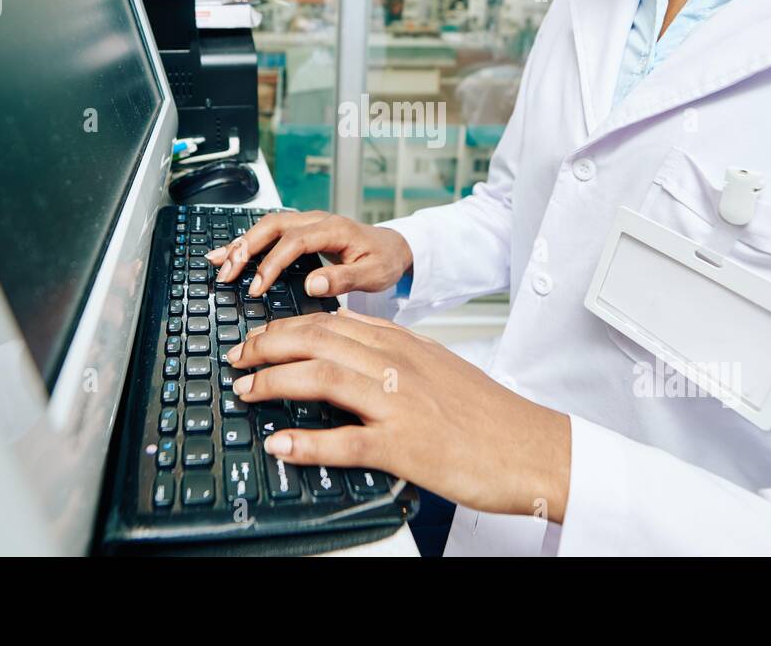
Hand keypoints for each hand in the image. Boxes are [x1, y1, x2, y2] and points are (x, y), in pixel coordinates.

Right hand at [206, 211, 412, 298]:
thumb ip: (344, 279)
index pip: (294, 241)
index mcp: (334, 230)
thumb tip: (314, 284)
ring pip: (267, 226)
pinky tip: (229, 253)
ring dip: (241, 243)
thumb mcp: (373, 274)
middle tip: (227, 273)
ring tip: (217, 262)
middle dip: (245, 248)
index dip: (272, 263)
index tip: (257, 287)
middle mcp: (318, 221)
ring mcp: (308, 223)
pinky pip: (270, 231)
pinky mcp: (302, 230)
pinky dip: (247, 241)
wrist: (394, 248)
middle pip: (273, 226)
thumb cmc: (385, 260)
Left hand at [227, 310, 571, 521]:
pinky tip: (280, 443)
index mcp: (404, 344)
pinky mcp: (405, 445)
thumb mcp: (438, 364)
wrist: (532, 446)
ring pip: (323, 377)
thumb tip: (345, 336)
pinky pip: (345, 441)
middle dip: (266, 346)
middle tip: (238, 359)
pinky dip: (306, 442)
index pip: (329, 323)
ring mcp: (400, 404)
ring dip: (273, 382)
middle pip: (316, 340)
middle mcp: (398, 365)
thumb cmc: (487, 413)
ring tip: (246, 392)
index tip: (257, 338)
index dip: (283, 328)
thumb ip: (392, 348)